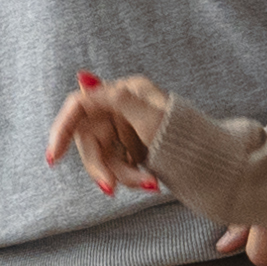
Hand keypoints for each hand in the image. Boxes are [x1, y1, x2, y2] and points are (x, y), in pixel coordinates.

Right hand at [43, 73, 174, 193]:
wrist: (214, 163)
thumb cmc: (185, 137)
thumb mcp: (151, 118)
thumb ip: (115, 98)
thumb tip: (83, 77)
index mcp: (124, 93)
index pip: (80, 106)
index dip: (61, 129)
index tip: (52, 158)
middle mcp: (121, 109)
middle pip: (90, 139)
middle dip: (100, 165)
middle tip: (111, 188)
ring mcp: (126, 129)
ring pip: (103, 156)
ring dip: (121, 176)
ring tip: (149, 185)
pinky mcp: (132, 149)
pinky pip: (116, 165)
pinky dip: (129, 177)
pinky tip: (149, 183)